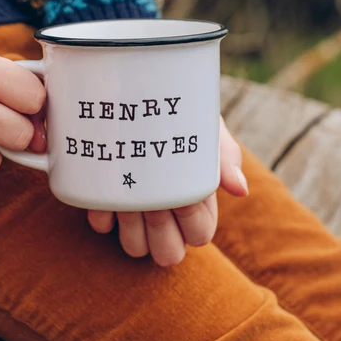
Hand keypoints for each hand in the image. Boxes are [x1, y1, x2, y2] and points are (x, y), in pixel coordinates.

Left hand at [88, 119, 247, 266]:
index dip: (193, 220)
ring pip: (135, 248)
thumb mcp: (204, 125)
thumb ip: (224, 155)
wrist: (133, 87)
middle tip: (156, 200)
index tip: (184, 192)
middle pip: (169, 254)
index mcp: (193, 197)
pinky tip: (105, 183)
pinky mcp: (101, 202)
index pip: (201, 234)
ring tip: (130, 192)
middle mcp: (162, 211)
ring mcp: (130, 209)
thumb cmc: (177, 110)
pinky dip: (103, 211)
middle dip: (163, 235)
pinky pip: (101, 226)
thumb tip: (240, 191)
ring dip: (132, 228)